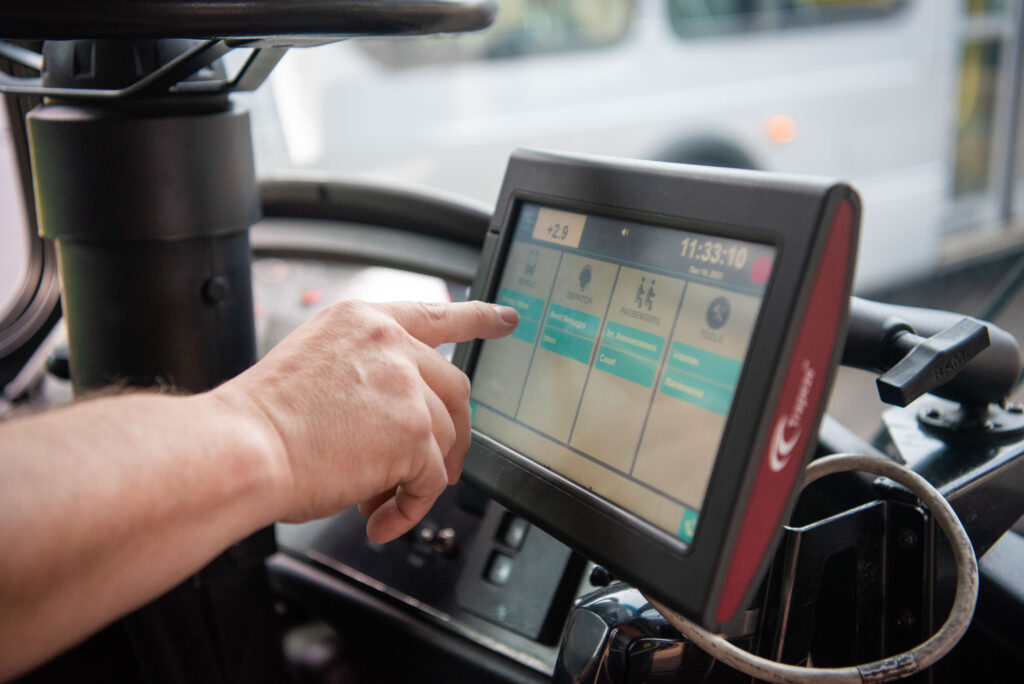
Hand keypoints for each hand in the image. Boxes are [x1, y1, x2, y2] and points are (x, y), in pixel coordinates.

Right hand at [214, 300, 517, 542]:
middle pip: (455, 389)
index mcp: (363, 322)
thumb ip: (366, 377)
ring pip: (444, 438)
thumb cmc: (262, 421)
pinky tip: (382, 519)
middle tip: (439, 467)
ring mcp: (405, 384)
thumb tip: (400, 420)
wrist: (242, 449)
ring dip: (420, 477)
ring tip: (381, 501)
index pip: (435, 313)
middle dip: (452, 433)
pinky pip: (430, 479)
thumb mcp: (316, 367)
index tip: (505, 320)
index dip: (478, 318)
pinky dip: (410, 507)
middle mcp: (390, 344)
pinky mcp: (413, 430)